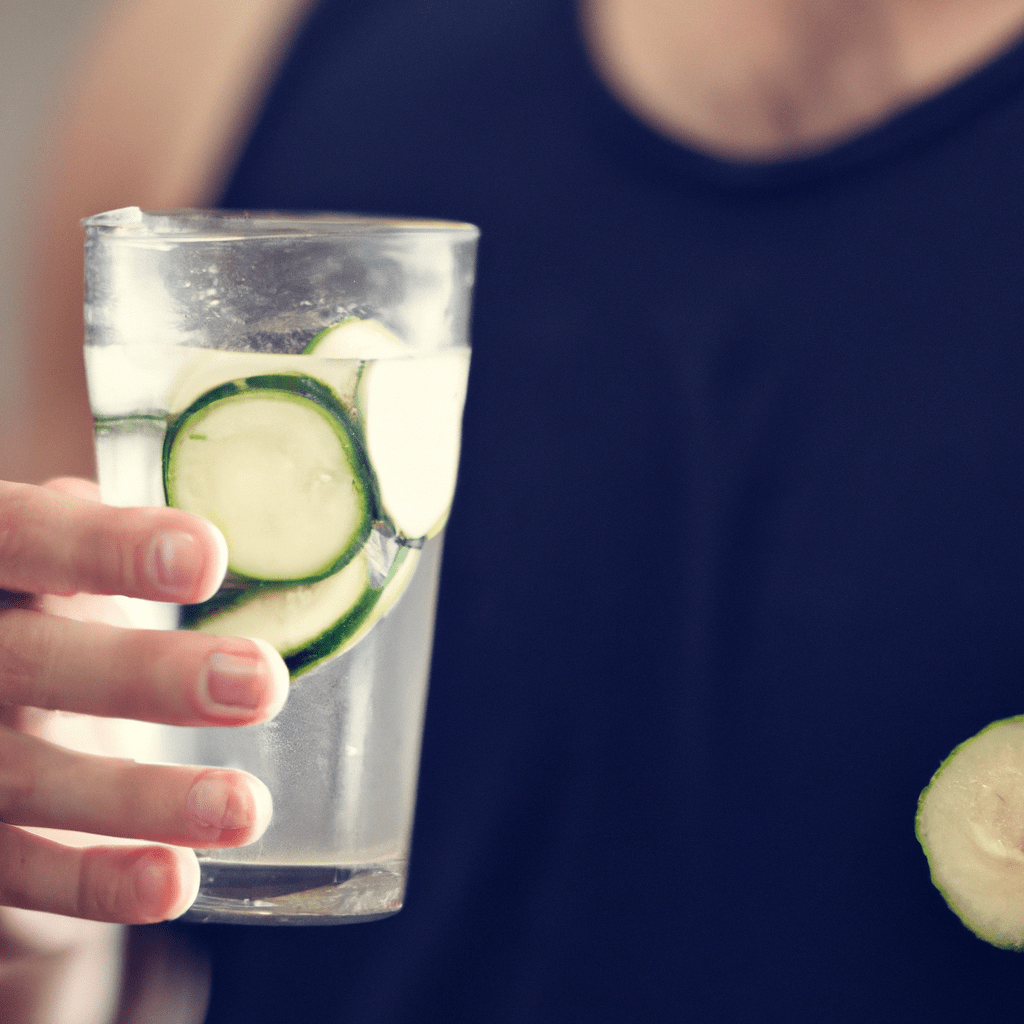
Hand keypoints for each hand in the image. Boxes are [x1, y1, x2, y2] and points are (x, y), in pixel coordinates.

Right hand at [0, 476, 288, 1020]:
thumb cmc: (34, 610)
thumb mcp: (47, 563)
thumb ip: (93, 536)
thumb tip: (180, 524)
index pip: (24, 537)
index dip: (107, 548)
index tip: (207, 559)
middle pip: (31, 662)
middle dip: (148, 676)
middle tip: (260, 682)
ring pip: (27, 777)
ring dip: (143, 798)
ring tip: (243, 808)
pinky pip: (19, 868)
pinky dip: (96, 881)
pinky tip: (175, 880)